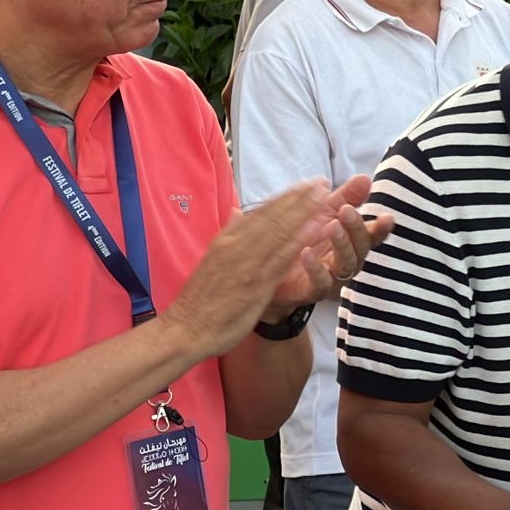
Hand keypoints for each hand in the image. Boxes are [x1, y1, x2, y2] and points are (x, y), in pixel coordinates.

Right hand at [160, 182, 330, 357]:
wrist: (185, 328)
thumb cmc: (202, 298)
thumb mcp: (213, 259)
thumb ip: (229, 235)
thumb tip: (237, 212)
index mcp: (228, 239)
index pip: (261, 213)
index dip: (285, 197)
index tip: (305, 185)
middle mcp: (237, 246)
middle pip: (273, 216)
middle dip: (299, 198)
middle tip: (322, 181)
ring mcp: (247, 264)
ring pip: (279, 231)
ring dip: (304, 212)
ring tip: (325, 196)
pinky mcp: (255, 284)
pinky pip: (281, 259)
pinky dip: (299, 242)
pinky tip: (315, 229)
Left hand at [266, 174, 394, 315]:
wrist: (271, 268)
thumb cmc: (303, 237)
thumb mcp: (324, 212)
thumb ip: (346, 197)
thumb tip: (366, 178)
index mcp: (351, 241)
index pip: (371, 235)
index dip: (381, 228)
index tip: (387, 217)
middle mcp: (347, 260)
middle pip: (361, 247)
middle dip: (357, 229)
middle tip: (347, 211)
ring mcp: (332, 277)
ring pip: (346, 265)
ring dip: (342, 245)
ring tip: (332, 226)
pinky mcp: (312, 290)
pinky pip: (320, 282)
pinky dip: (315, 268)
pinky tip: (307, 253)